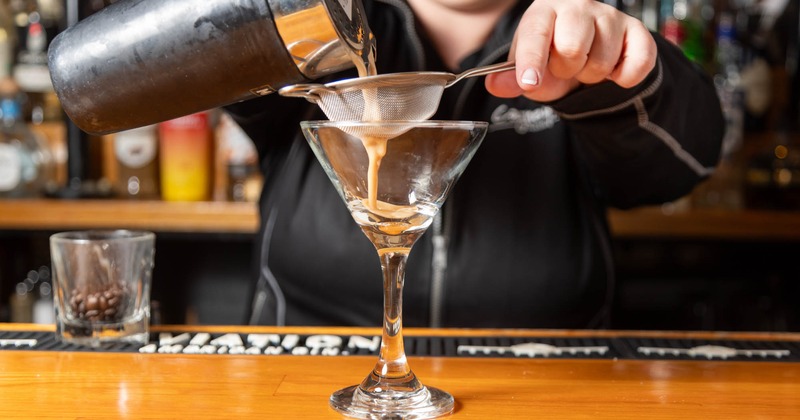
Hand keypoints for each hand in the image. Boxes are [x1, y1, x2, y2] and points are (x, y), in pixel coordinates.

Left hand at [485, 0, 656, 101]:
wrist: (588, 56)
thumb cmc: (552, 60)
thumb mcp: (528, 71)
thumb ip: (510, 80)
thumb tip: (494, 85)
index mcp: (544, 12)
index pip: (536, 33)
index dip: (532, 59)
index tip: (528, 82)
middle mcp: (578, 6)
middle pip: (572, 48)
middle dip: (567, 70)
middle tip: (566, 67)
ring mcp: (610, 16)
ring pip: (602, 61)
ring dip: (593, 76)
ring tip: (587, 65)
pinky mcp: (637, 31)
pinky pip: (637, 64)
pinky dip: (624, 78)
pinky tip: (614, 71)